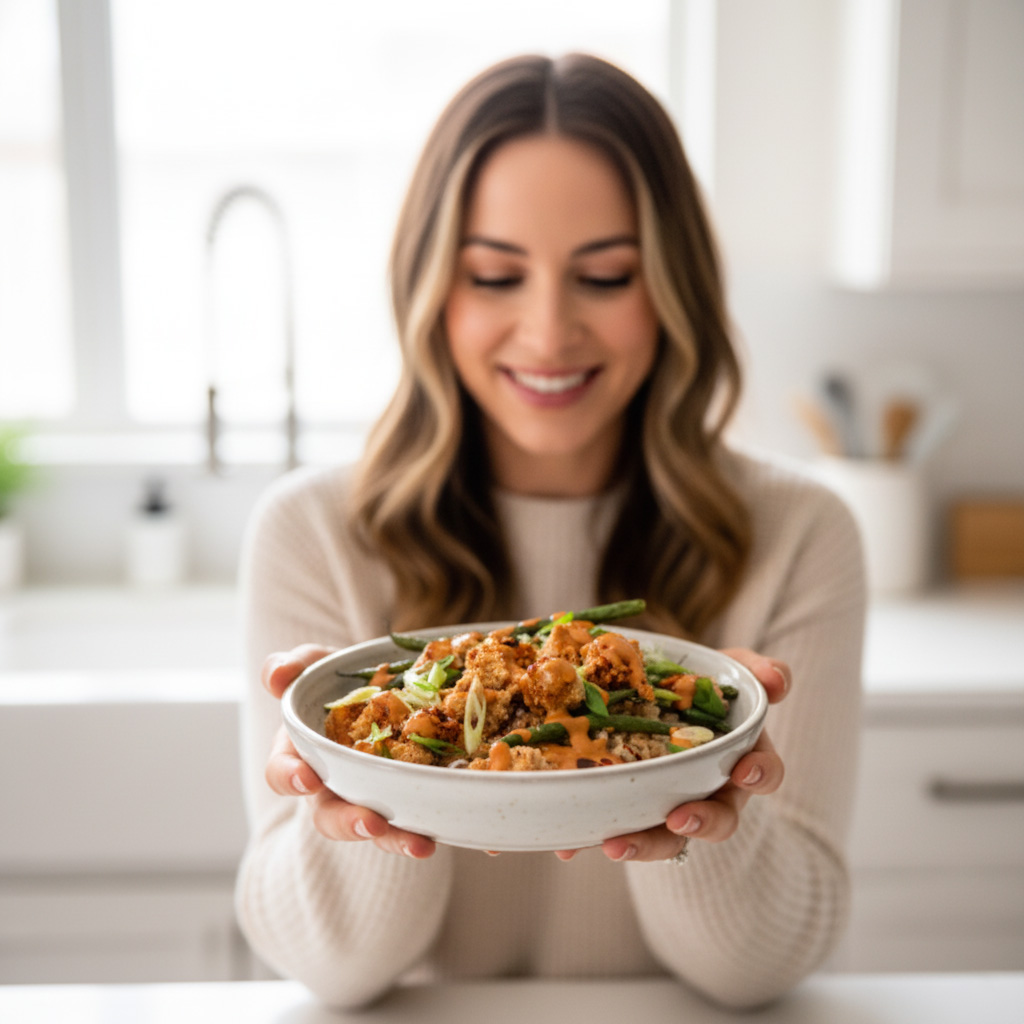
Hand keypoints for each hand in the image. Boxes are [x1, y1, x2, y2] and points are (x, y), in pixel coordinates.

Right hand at [261, 644, 436, 858]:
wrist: (389, 685)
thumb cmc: (341, 681)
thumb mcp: (318, 665)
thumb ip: (295, 665)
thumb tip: (279, 675)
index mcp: (302, 752)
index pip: (283, 772)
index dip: (290, 777)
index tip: (308, 779)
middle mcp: (333, 783)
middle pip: (330, 815)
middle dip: (349, 822)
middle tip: (372, 824)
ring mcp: (371, 795)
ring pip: (376, 827)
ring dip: (395, 839)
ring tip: (421, 845)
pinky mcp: (406, 798)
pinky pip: (414, 819)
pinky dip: (428, 828)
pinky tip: (447, 836)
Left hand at [554, 648, 789, 863]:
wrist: (654, 693)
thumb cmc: (701, 684)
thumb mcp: (728, 669)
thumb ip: (755, 669)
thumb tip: (777, 682)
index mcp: (740, 756)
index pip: (764, 773)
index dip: (760, 775)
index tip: (744, 771)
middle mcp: (711, 789)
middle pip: (717, 820)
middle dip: (700, 824)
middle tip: (677, 820)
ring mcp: (669, 804)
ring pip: (664, 838)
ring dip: (642, 844)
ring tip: (612, 844)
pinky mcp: (629, 810)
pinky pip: (614, 828)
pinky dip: (588, 840)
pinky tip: (566, 846)